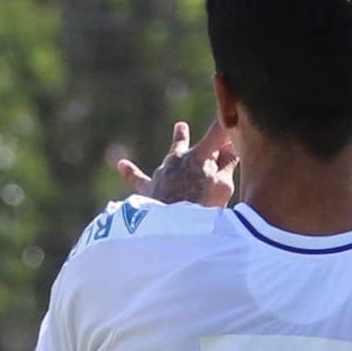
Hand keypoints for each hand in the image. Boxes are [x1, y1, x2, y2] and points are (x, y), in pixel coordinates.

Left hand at [113, 120, 238, 208]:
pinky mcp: (149, 189)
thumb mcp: (223, 187)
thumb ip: (227, 165)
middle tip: (181, 126)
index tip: (230, 121)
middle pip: (184, 143)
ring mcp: (162, 172)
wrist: (173, 229)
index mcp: (199, 156)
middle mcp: (178, 159)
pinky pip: (138, 179)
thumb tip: (229, 148)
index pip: (216, 134)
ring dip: (175, 146)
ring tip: (178, 130)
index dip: (225, 128)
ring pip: (169, 157)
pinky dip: (131, 172)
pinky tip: (121, 165)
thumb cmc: (204, 207)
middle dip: (186, 135)